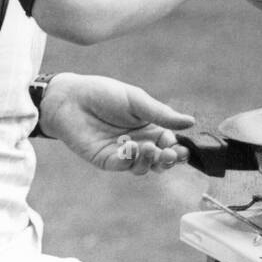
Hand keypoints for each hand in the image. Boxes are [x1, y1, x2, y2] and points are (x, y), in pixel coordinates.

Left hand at [38, 73, 194, 173]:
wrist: (71, 98)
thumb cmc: (104, 94)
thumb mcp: (137, 100)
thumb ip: (162, 114)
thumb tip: (191, 122)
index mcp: (150, 127)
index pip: (170, 143)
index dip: (178, 149)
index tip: (181, 148)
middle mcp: (139, 142)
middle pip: (160, 160)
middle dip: (168, 160)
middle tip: (169, 154)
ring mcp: (123, 153)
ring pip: (144, 167)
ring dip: (150, 161)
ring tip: (149, 148)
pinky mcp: (106, 160)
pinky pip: (123, 166)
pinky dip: (130, 160)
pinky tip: (130, 148)